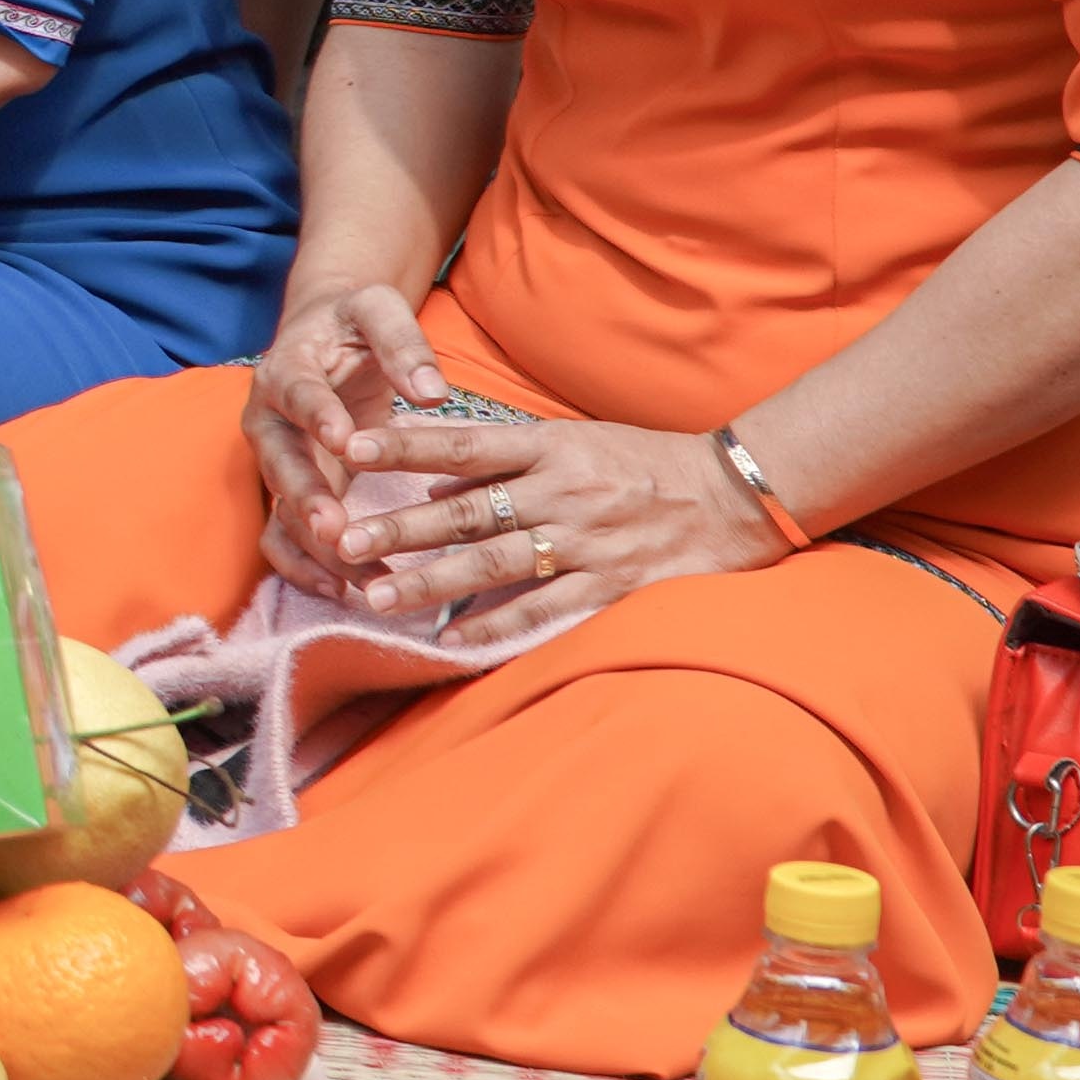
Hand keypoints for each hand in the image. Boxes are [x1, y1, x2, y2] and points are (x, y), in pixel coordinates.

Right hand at [238, 277, 441, 594]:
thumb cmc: (355, 322)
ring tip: (355, 577)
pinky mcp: (289, 491)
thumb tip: (433, 390)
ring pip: (280, 510)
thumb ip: (404, 344)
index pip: (298, 394)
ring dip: (313, 545)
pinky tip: (344, 590)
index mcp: (288, 370)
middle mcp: (269, 420)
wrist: (325, 334)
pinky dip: (306, 566)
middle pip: (278, 463)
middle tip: (336, 529)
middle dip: (306, 498)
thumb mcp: (380, 311)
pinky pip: (284, 537)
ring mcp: (276, 461)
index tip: (346, 442)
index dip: (318, 417)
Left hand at [321, 393, 782, 641]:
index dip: (406, 444)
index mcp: (550, 447)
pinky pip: (543, 610)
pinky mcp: (613, 585)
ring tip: (375, 595)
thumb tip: (431, 484)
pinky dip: (494, 624)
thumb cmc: (644, 463)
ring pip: (494, 563)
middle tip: (343, 541)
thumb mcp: (574, 442)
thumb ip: (504, 460)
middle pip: (467, 511)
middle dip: (400, 528)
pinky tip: (449, 637)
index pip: (463, 443)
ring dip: (430, 580)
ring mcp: (587, 541)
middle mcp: (562, 492)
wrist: (737, 493)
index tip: (350, 446)